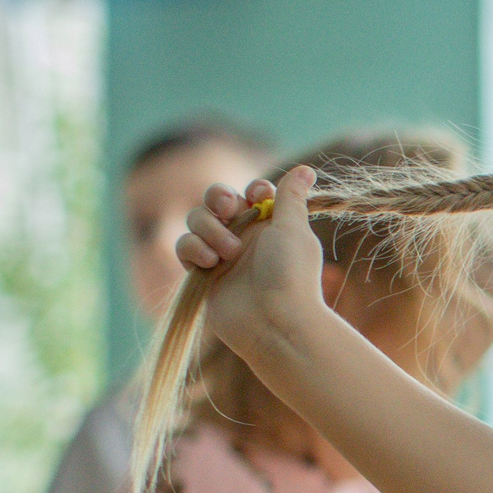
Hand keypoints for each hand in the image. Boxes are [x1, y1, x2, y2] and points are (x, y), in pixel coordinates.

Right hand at [174, 166, 329, 352]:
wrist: (273, 323)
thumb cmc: (290, 275)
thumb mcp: (293, 229)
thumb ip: (291, 197)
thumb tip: (306, 169)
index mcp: (271, 224)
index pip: (253, 192)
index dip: (252, 189)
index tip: (259, 196)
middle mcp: (246, 237)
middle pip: (217, 200)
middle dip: (218, 197)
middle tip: (228, 209)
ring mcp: (223, 255)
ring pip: (198, 220)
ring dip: (209, 229)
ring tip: (229, 253)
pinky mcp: (203, 273)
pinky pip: (185, 247)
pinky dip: (194, 249)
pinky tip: (211, 263)